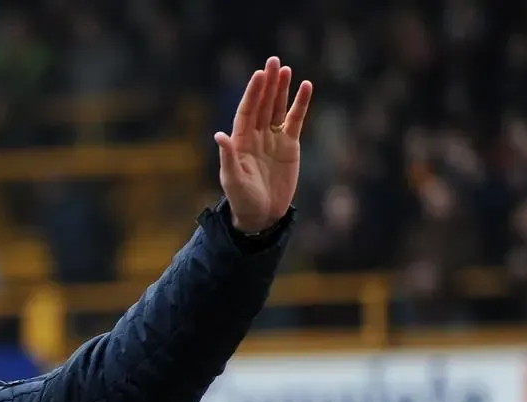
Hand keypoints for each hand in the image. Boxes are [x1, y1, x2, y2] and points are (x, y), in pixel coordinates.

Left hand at [215, 56, 312, 232]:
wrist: (262, 214)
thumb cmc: (242, 200)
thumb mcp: (233, 180)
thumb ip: (227, 157)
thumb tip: (219, 135)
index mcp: (240, 141)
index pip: (247, 111)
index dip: (252, 93)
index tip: (259, 75)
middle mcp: (256, 136)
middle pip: (262, 104)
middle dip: (268, 84)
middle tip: (273, 61)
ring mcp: (273, 139)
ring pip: (278, 108)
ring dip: (282, 89)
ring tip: (286, 69)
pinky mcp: (290, 145)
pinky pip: (296, 120)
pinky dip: (300, 104)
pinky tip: (306, 86)